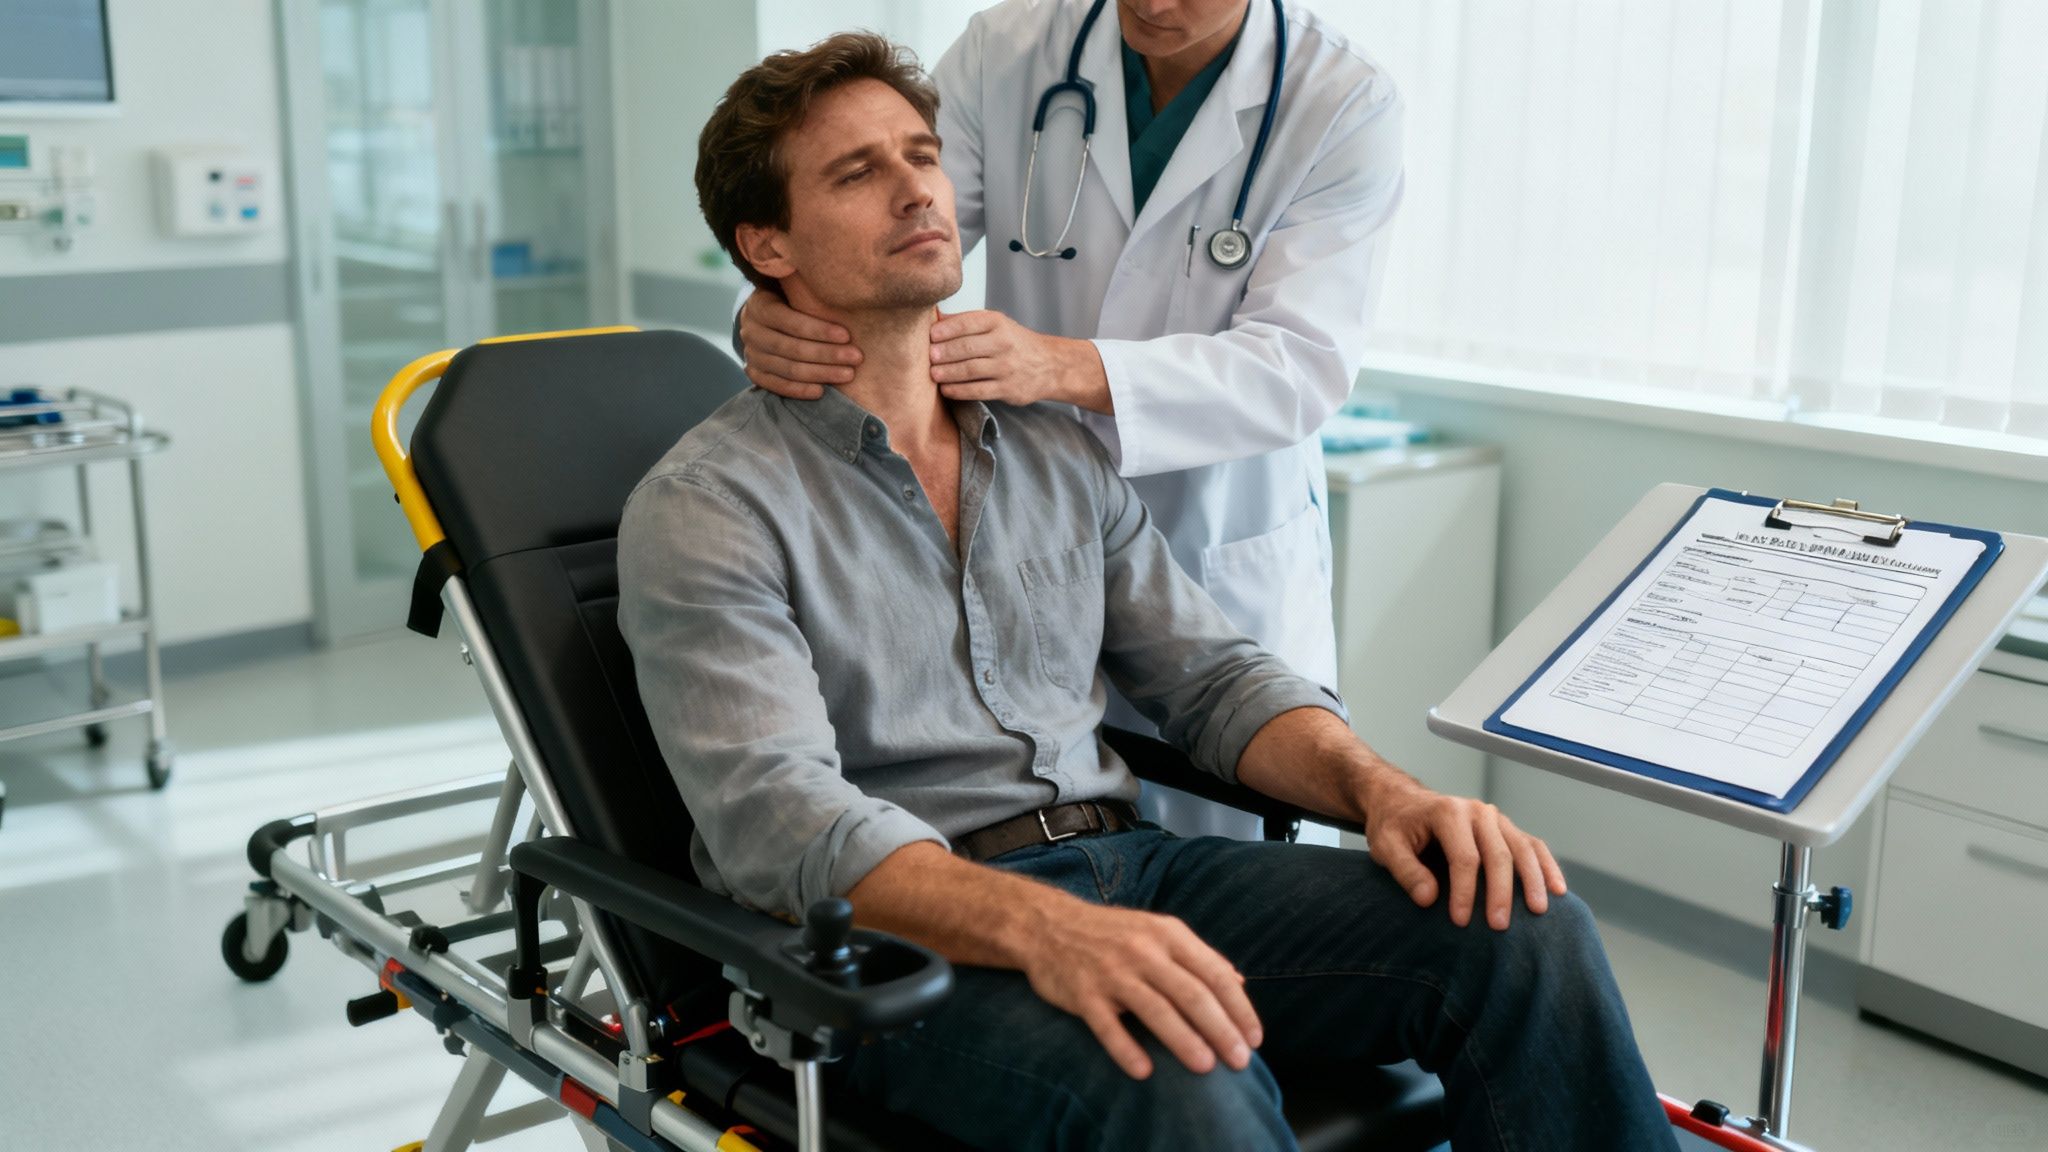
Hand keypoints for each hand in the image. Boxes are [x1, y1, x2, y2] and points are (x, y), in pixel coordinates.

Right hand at [738, 291, 861, 398]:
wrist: (761, 318)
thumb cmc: (788, 300)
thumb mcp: (792, 289)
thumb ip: (809, 291)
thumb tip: (845, 289)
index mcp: (760, 306)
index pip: (790, 321)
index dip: (819, 330)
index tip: (847, 335)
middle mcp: (750, 331)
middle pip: (792, 348)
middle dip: (827, 354)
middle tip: (855, 357)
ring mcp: (751, 354)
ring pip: (787, 369)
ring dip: (820, 373)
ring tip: (847, 374)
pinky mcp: (753, 372)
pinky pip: (776, 386)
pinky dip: (799, 390)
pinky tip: (822, 391)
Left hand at [930, 309, 1109, 411]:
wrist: (1049, 365)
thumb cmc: (1014, 342)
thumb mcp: (996, 324)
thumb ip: (966, 321)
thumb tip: (933, 317)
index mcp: (997, 323)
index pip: (968, 323)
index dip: (946, 330)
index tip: (929, 336)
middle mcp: (1003, 343)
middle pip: (967, 348)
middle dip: (944, 353)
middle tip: (927, 357)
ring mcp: (1006, 367)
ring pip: (971, 370)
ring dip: (948, 373)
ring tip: (932, 374)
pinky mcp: (1007, 388)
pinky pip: (978, 390)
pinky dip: (960, 391)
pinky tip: (946, 390)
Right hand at [1019, 901, 1261, 1079]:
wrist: (1048, 925)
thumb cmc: (1113, 933)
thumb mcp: (1158, 931)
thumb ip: (1198, 956)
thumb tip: (1238, 982)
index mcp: (1168, 935)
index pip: (1214, 974)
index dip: (1239, 1008)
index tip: (1255, 1039)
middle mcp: (1143, 951)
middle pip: (1191, 994)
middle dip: (1221, 1029)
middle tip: (1240, 1062)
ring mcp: (1112, 972)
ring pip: (1155, 1009)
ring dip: (1184, 1040)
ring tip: (1206, 1067)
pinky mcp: (1082, 993)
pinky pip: (1107, 1025)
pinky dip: (1125, 1048)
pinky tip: (1144, 1071)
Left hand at [1363, 776, 1567, 930]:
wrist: (1403, 803)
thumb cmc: (1394, 826)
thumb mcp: (1386, 846)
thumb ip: (1405, 870)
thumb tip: (1429, 898)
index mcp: (1448, 812)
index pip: (1464, 857)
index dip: (1464, 891)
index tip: (1461, 921)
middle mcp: (1477, 811)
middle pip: (1498, 854)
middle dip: (1500, 892)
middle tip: (1500, 926)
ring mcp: (1495, 818)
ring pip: (1522, 849)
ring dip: (1533, 880)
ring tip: (1539, 911)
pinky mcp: (1505, 828)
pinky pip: (1532, 845)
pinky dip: (1546, 866)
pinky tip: (1557, 889)